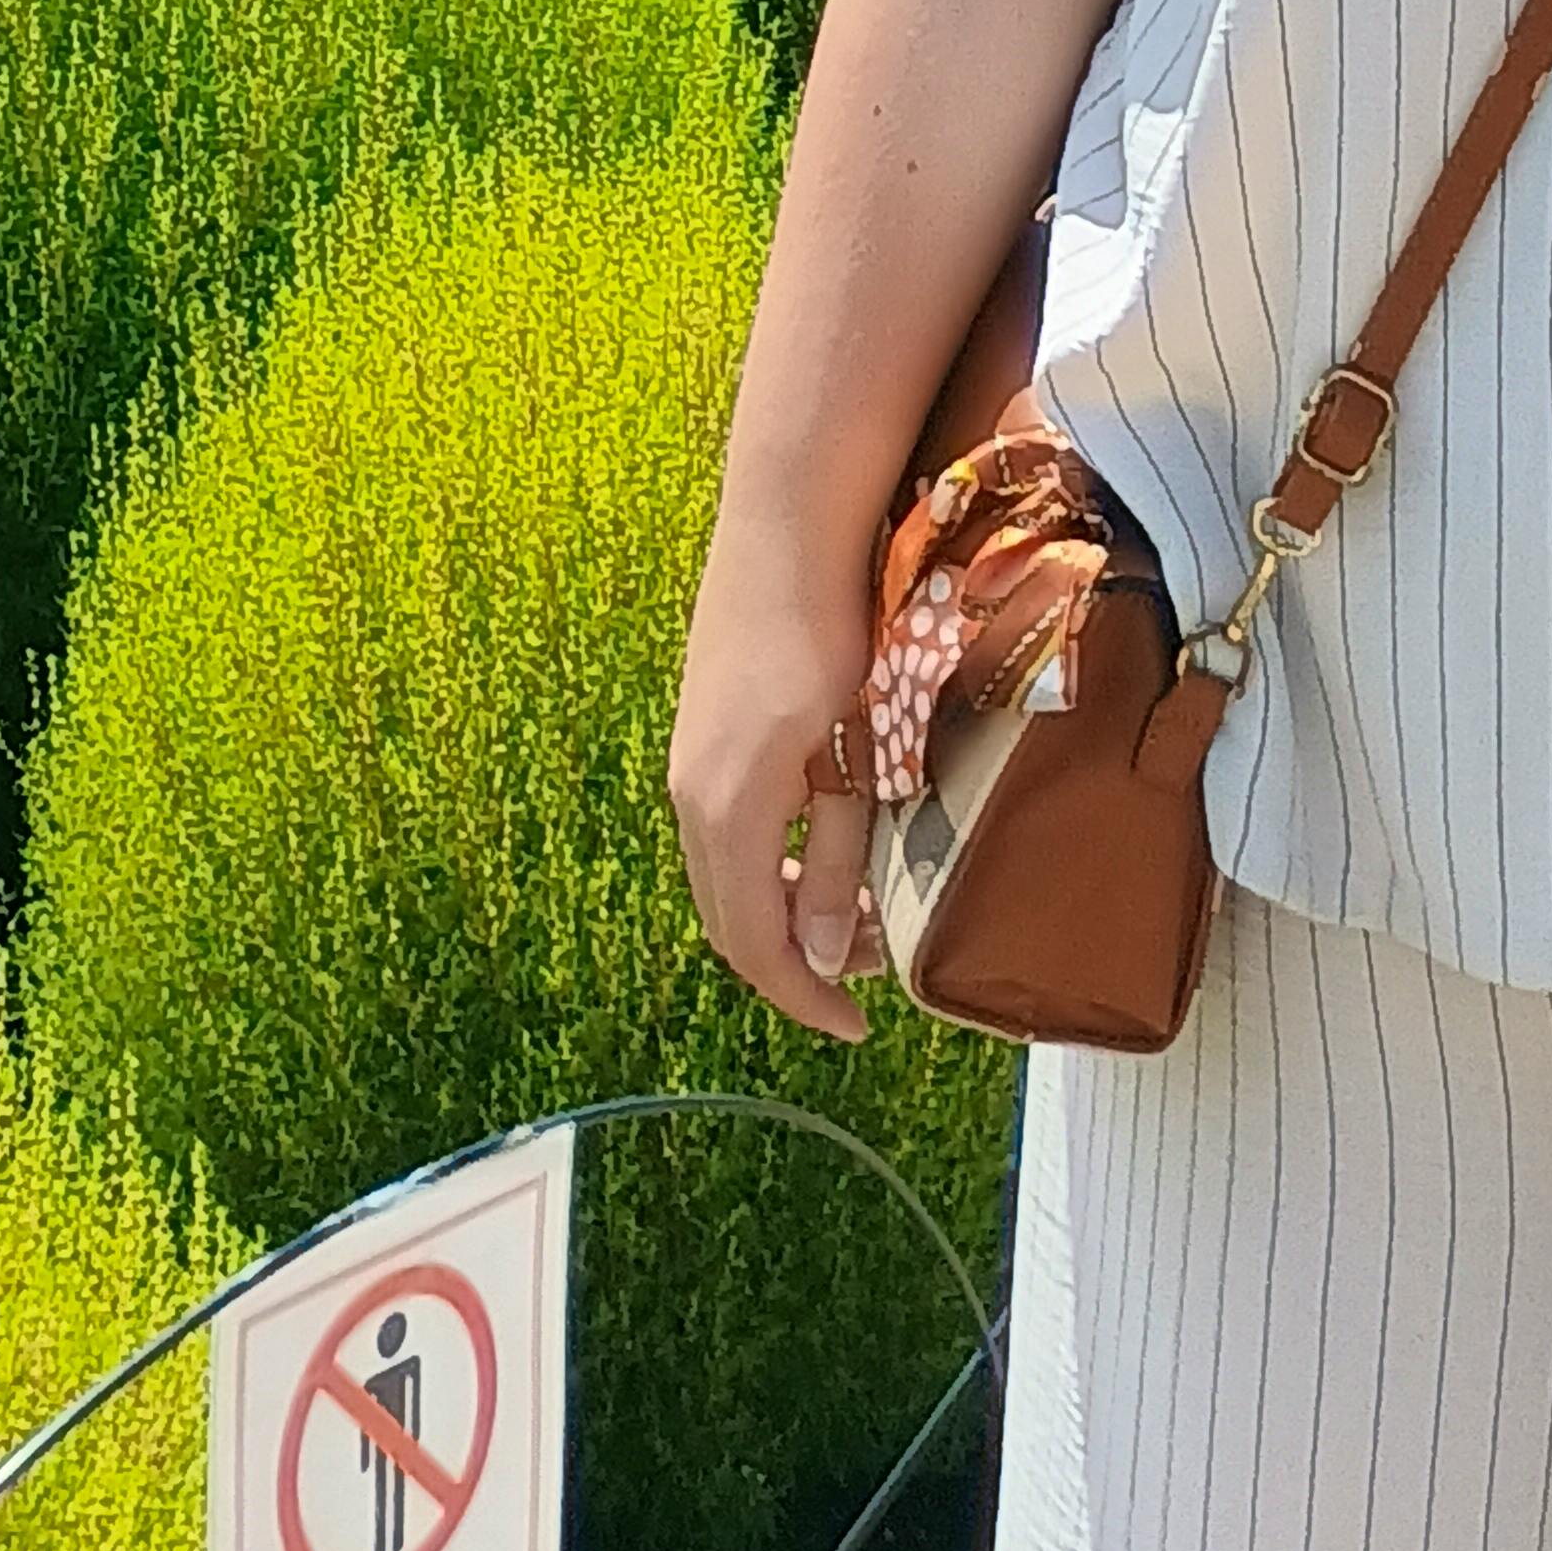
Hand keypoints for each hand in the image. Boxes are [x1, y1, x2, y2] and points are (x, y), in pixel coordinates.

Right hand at [665, 520, 882, 1046]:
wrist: (792, 524)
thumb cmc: (836, 635)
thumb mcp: (854, 758)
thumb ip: (834, 858)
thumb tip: (817, 956)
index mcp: (728, 808)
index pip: (753, 942)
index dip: (802, 997)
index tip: (857, 1026)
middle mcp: (691, 792)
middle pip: (727, 915)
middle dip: (791, 962)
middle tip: (861, 979)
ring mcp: (689, 757)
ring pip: (724, 872)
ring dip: (780, 910)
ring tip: (853, 915)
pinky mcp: (701, 728)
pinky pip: (723, 828)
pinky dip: (766, 864)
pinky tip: (821, 845)